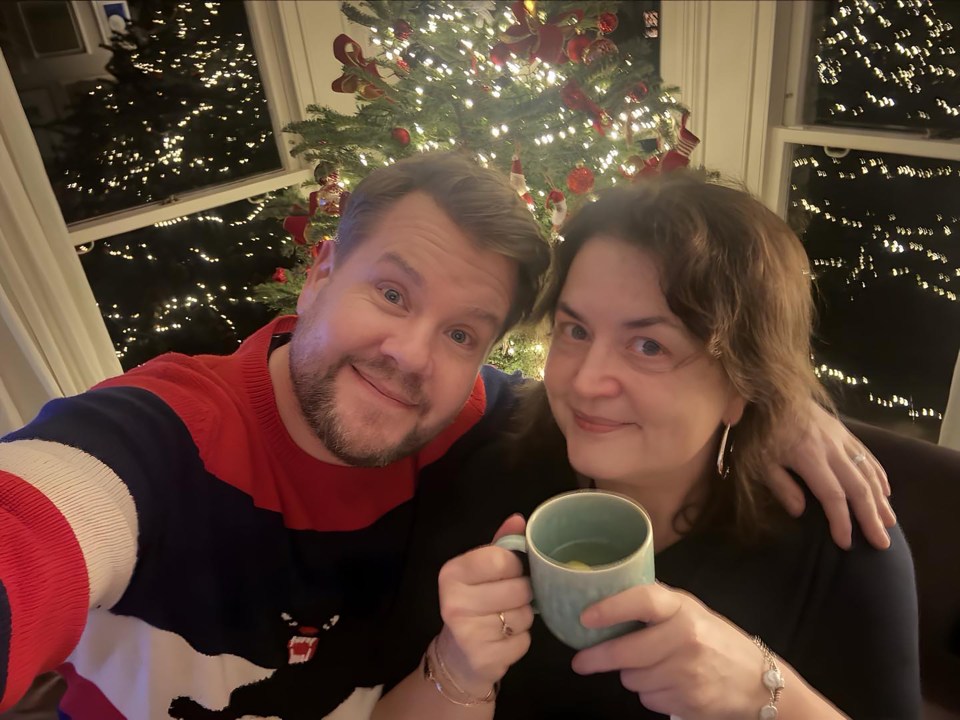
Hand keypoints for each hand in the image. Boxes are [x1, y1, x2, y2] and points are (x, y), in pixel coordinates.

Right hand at [435, 514, 534, 695]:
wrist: (456, 656)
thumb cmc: (472, 604)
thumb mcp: (480, 570)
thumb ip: (500, 544)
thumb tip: (519, 519)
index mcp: (452, 573)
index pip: (501, 559)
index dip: (515, 565)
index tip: (510, 572)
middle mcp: (454, 603)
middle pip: (518, 588)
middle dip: (522, 593)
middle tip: (510, 598)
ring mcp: (468, 634)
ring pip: (524, 615)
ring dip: (523, 617)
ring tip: (506, 618)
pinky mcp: (484, 659)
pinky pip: (524, 641)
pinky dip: (521, 640)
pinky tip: (504, 639)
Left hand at [571, 583, 771, 719]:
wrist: (757, 682)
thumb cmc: (714, 639)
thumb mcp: (690, 610)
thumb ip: (655, 604)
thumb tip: (607, 593)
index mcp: (682, 609)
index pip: (642, 601)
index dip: (610, 609)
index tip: (585, 618)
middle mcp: (685, 638)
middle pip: (626, 653)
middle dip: (597, 659)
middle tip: (581, 661)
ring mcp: (688, 673)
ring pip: (633, 680)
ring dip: (632, 676)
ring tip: (653, 667)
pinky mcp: (690, 702)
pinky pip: (648, 700)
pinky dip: (651, 695)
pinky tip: (668, 684)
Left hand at [763, 402, 894, 548]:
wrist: (770, 389)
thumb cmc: (759, 428)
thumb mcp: (758, 459)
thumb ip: (780, 485)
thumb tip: (801, 511)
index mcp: (809, 456)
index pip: (832, 495)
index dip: (841, 521)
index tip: (846, 543)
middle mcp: (831, 448)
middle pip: (858, 487)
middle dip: (871, 518)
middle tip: (882, 543)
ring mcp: (841, 438)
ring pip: (868, 472)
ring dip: (881, 500)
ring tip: (890, 523)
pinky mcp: (843, 431)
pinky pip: (867, 455)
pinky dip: (879, 475)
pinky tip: (886, 491)